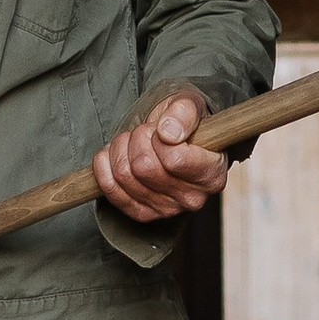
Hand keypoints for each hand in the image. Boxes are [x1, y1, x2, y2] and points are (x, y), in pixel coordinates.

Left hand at [93, 90, 226, 224]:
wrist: (172, 139)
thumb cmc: (184, 123)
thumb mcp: (190, 106)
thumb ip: (184, 113)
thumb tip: (168, 133)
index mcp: (212, 175)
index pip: (174, 159)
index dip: (159, 137)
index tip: (164, 129)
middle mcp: (193, 199)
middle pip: (144, 167)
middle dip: (138, 138)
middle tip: (147, 132)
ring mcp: (166, 210)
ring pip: (124, 175)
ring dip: (121, 148)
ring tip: (135, 141)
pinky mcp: (142, 213)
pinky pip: (109, 188)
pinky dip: (105, 164)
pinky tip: (117, 154)